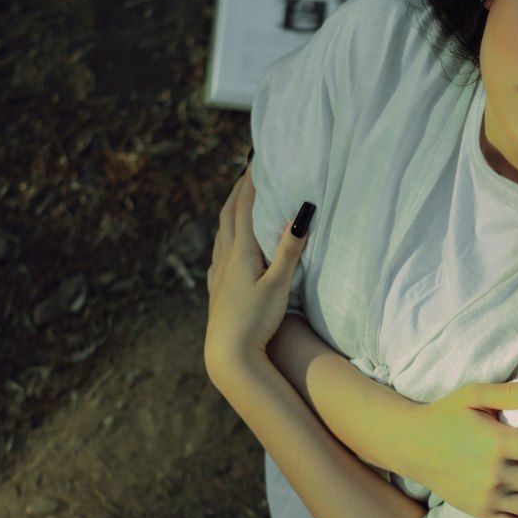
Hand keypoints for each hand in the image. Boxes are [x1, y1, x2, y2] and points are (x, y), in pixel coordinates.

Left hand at [205, 168, 311, 388]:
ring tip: (240, 200)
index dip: (252, 182)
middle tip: (249, 171)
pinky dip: (225, 235)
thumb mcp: (279, 285)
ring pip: (221, 232)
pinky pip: (219, 251)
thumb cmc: (256, 322)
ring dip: (230, 210)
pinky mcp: (217, 289)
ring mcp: (218, 274)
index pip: (245, 207)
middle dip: (239, 190)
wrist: (228, 355)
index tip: (258, 161)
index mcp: (240, 252)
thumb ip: (290, 250)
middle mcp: (225, 258)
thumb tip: (301, 215)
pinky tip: (228, 244)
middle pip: (229, 214)